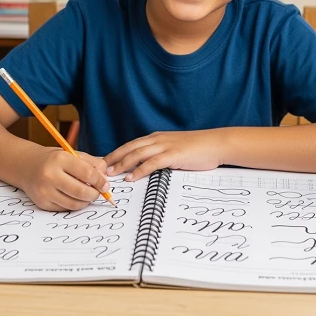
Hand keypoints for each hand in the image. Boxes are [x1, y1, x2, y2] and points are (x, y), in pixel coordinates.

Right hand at [20, 147, 109, 210]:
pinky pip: (65, 208)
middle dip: (94, 194)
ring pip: (74, 203)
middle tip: (98, 192)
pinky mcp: (42, 203)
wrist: (27, 166)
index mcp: (60, 159)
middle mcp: (50, 175)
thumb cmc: (54, 159)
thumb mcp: (73, 154)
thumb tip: (105, 179)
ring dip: (86, 201)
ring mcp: (44, 191)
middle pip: (81, 191)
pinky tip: (74, 197)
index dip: (100, 181)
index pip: (87, 173)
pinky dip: (74, 204)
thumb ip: (92, 163)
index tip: (106, 185)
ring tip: (87, 194)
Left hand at [104, 130, 223, 181]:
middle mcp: (157, 139)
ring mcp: (165, 146)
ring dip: (122, 164)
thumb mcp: (175, 149)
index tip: (104, 162)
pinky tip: (131, 178)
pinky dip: (139, 170)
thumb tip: (148, 167)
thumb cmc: (197, 149)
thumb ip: (161, 155)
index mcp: (156, 138)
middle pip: (129, 147)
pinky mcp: (173, 154)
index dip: (117, 153)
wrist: (216, 143)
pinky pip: (152, 162)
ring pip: (137, 154)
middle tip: (99, 168)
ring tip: (110, 174)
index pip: (131, 145)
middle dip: (113, 158)